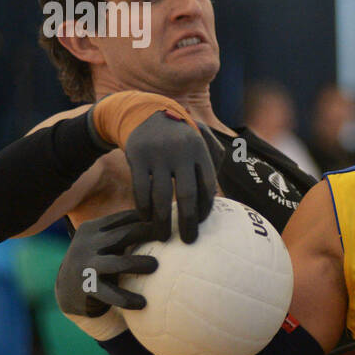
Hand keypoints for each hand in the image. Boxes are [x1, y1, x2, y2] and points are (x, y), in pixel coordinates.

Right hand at [55, 209, 160, 317]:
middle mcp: (86, 244)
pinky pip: (110, 293)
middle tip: (168, 237)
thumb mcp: (105, 243)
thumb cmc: (99, 262)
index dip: (149, 216)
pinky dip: (127, 298)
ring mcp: (84, 266)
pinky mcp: (85, 288)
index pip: (124, 218)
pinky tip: (143, 303)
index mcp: (93, 228)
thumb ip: (125, 232)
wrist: (67, 291)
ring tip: (155, 266)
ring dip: (138, 263)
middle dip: (148, 233)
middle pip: (123, 234)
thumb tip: (166, 221)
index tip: (170, 221)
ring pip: (117, 263)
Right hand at [123, 112, 218, 241]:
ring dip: (162, 220)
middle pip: (187, 194)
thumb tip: (217, 196)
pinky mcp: (137, 156)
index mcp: (199, 150)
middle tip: (188, 241)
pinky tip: (146, 219)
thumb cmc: (179, 136)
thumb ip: (214, 161)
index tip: (202, 223)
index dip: (206, 208)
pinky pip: (141, 189)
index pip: (208, 185)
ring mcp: (158, 154)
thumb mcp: (201, 139)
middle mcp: (181, 152)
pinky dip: (143, 207)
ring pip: (161, 195)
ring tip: (163, 236)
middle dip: (188, 222)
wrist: (145, 113)